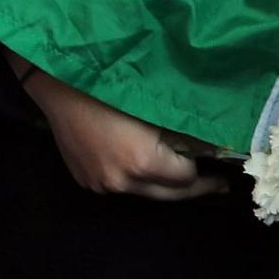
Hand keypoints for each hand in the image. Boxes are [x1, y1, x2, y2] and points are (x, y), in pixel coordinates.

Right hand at [25, 67, 222, 200]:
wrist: (59, 83)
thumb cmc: (112, 84)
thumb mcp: (156, 105)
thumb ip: (185, 130)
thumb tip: (214, 146)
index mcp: (142, 162)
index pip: (186, 178)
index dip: (202, 169)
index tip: (220, 167)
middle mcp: (122, 181)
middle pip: (169, 195)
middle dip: (193, 188)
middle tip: (216, 182)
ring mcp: (100, 185)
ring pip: (144, 192)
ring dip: (161, 182)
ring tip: (178, 167)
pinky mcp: (85, 181)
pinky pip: (120, 185)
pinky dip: (135, 177)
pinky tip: (139, 160)